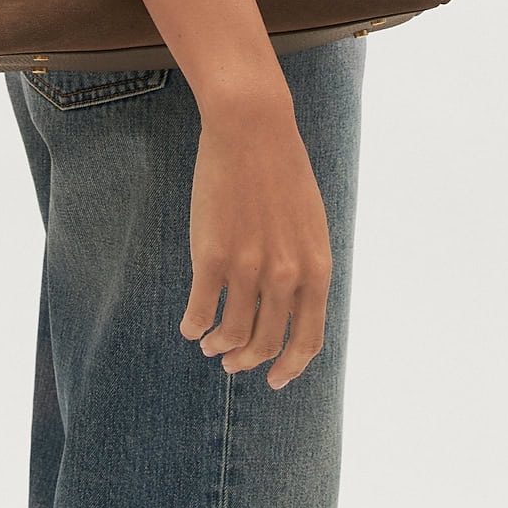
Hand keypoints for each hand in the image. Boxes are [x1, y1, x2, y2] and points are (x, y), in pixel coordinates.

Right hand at [178, 82, 332, 390]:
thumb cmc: (282, 170)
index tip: (275, 378)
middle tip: (233, 364)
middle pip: (266, 343)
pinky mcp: (212, 255)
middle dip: (248, 362)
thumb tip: (291, 306)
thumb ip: (304, 265)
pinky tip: (191, 326)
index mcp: (315, 267)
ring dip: (219, 347)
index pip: (308, 339)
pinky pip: (200, 310)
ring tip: (210, 345)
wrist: (252, 130)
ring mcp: (248, 267)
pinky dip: (194, 326)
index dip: (290, 366)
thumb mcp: (309, 223)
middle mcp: (285, 275)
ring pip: (232, 333)